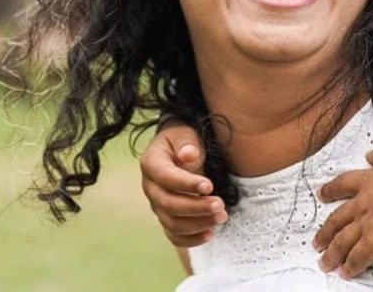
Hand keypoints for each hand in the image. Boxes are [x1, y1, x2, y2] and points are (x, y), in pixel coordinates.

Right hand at [140, 122, 227, 246]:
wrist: (180, 149)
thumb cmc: (183, 139)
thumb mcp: (184, 133)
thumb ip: (186, 143)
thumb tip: (189, 155)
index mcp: (151, 163)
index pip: (165, 177)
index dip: (186, 184)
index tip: (209, 186)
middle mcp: (150, 187)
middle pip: (168, 204)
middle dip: (196, 207)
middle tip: (220, 205)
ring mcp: (157, 205)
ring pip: (172, 223)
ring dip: (198, 224)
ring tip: (222, 217)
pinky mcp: (167, 217)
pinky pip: (174, 235)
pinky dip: (192, 239)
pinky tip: (211, 233)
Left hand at [312, 140, 372, 277]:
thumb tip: (370, 154)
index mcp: (369, 179)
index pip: (344, 184)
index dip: (332, 190)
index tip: (322, 194)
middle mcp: (363, 202)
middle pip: (337, 218)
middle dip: (325, 231)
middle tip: (316, 240)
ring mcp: (367, 222)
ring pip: (342, 240)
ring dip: (332, 253)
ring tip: (325, 262)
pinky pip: (358, 257)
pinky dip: (351, 266)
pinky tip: (346, 273)